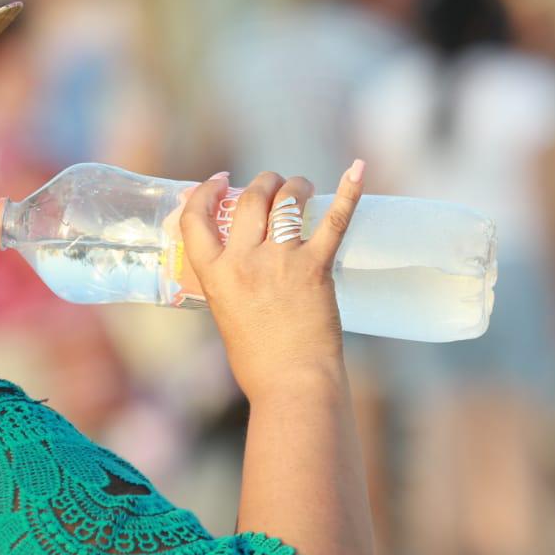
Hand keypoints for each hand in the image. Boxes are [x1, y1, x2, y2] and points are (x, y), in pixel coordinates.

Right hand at [180, 162, 364, 400]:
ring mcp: (282, 261)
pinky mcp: (317, 267)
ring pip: (287, 201)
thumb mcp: (227, 315)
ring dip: (295, 186)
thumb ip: (230, 283)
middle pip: (250, 199)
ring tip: (301, 187)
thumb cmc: (259, 363)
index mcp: (215, 275)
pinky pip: (334, 221)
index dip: (206, 192)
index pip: (196, 219)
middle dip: (262, 183)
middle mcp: (245, 261)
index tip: (220, 181)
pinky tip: (358, 170)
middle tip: (272, 185)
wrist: (293, 384)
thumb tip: (241, 259)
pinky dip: (348, 193)